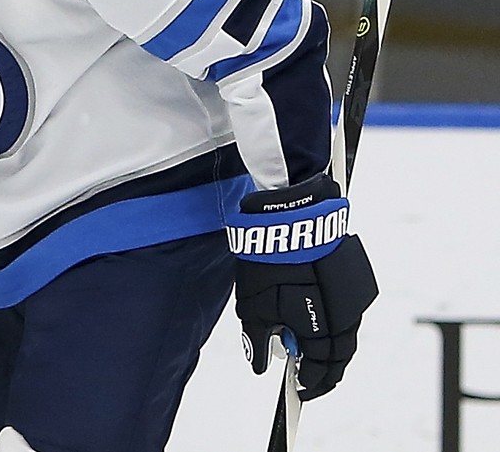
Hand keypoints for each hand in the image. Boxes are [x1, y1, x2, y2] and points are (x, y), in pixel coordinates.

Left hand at [228, 174, 377, 399]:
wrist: (292, 216)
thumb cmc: (269, 260)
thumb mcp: (251, 305)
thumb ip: (258, 339)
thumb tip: (259, 365)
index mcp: (321, 330)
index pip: (321, 369)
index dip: (310, 382)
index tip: (299, 388)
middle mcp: (345, 318)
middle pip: (340, 356)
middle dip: (323, 369)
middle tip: (307, 376)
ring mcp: (353, 298)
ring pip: (346, 335)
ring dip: (329, 346)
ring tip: (307, 349)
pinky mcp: (354, 280)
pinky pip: (347, 312)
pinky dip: (334, 323)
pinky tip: (316, 322)